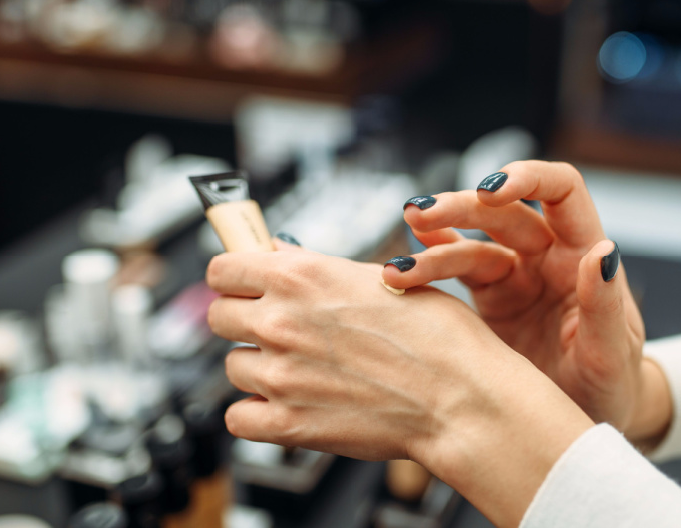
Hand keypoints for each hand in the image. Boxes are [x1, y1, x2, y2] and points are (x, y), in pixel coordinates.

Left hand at [206, 249, 592, 527]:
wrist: (463, 397)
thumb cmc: (437, 336)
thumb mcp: (379, 278)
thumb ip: (315, 267)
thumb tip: (277, 255)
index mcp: (300, 277)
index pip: (221, 269)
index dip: (232, 276)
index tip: (242, 283)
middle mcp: (281, 321)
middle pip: (218, 315)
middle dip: (243, 317)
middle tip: (277, 326)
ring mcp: (280, 376)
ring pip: (231, 365)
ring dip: (258, 366)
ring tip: (300, 368)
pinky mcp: (288, 424)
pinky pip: (238, 417)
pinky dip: (257, 412)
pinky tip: (287, 402)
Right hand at [383, 161, 657, 438]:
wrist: (581, 422)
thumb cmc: (608, 386)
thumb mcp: (612, 355)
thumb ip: (604, 307)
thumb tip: (602, 251)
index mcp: (581, 255)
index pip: (561, 191)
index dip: (528, 177)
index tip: (490, 190)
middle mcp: (546, 255)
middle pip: (500, 212)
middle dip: (459, 209)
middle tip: (418, 215)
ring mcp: (515, 274)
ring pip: (470, 243)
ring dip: (432, 245)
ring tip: (396, 268)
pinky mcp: (490, 296)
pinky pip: (457, 268)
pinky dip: (429, 260)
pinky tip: (403, 261)